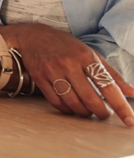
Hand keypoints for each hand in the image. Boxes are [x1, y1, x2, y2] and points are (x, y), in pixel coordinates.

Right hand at [4, 24, 133, 124]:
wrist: (33, 36)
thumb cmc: (67, 46)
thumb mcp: (92, 54)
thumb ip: (112, 75)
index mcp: (86, 56)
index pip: (108, 85)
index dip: (121, 106)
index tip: (130, 121)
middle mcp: (69, 64)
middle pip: (90, 98)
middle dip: (101, 112)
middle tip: (104, 114)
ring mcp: (52, 71)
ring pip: (73, 103)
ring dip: (84, 112)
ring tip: (88, 111)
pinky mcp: (39, 78)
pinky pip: (56, 102)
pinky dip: (67, 110)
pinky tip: (72, 108)